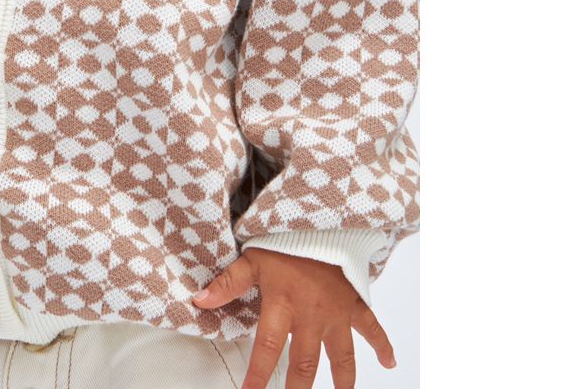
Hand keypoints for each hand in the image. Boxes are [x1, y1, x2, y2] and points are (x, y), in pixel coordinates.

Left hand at [192, 246, 395, 388]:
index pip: (267, 348)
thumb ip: (228, 282)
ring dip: (342, 382)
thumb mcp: (253, 257)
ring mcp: (337, 312)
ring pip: (341, 357)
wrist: (324, 217)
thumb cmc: (285, 237)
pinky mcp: (355, 303)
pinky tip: (391, 362)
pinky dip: (384, 345)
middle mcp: (311, 315)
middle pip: (305, 363)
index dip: (258, 376)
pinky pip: (373, 328)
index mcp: (284, 304)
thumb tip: (198, 301)